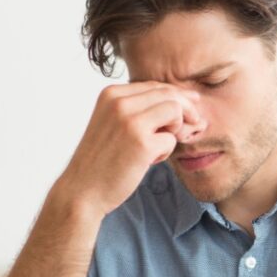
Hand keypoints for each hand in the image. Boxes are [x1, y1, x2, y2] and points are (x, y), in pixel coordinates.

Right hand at [58, 81, 206, 214]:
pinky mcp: (142, 143)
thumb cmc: (101, 159)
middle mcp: (120, 102)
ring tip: (157, 147)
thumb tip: (181, 99)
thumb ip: (136, 108)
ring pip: (175, 110)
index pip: (154, 86)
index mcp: (111, 94)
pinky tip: (148, 161)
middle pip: (169, 94)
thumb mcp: (112, 122)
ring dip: (175, 129)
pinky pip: (171, 139)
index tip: (190, 107)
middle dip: (187, 109)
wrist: (82, 190)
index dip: (176, 97)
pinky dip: (165, 152)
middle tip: (194, 124)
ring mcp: (131, 122)